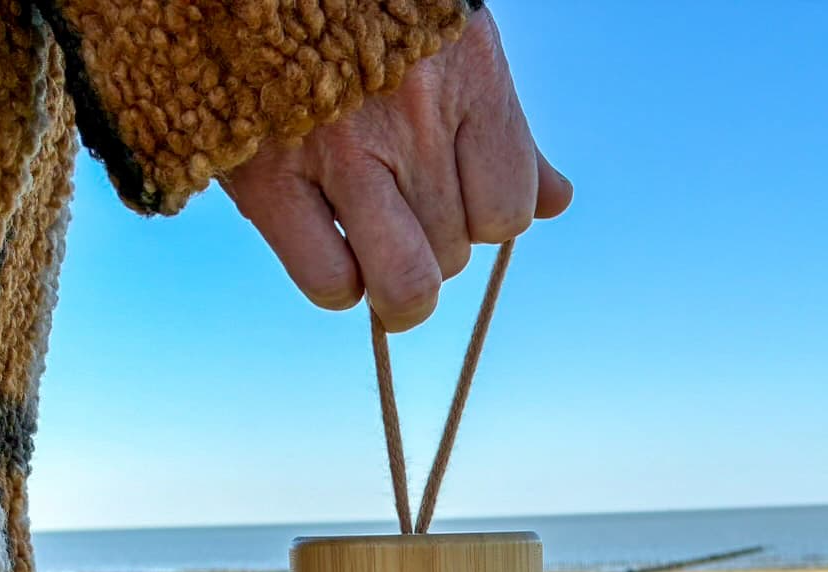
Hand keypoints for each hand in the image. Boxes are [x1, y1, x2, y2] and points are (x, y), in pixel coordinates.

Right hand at [223, 11, 572, 331]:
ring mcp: (340, 151)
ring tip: (373, 247)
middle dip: (433, 250)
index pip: (509, 211)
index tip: (454, 198)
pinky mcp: (270, 177)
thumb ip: (506, 130)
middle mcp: (412, 119)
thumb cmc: (368, 16)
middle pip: (455, 253)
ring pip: (406, 282)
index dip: (484, 221)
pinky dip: (341, 287)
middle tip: (400, 212)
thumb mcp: (454, 48)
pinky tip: (334, 256)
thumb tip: (558, 202)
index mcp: (469, 79)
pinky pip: (331, 282)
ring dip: (393, 282)